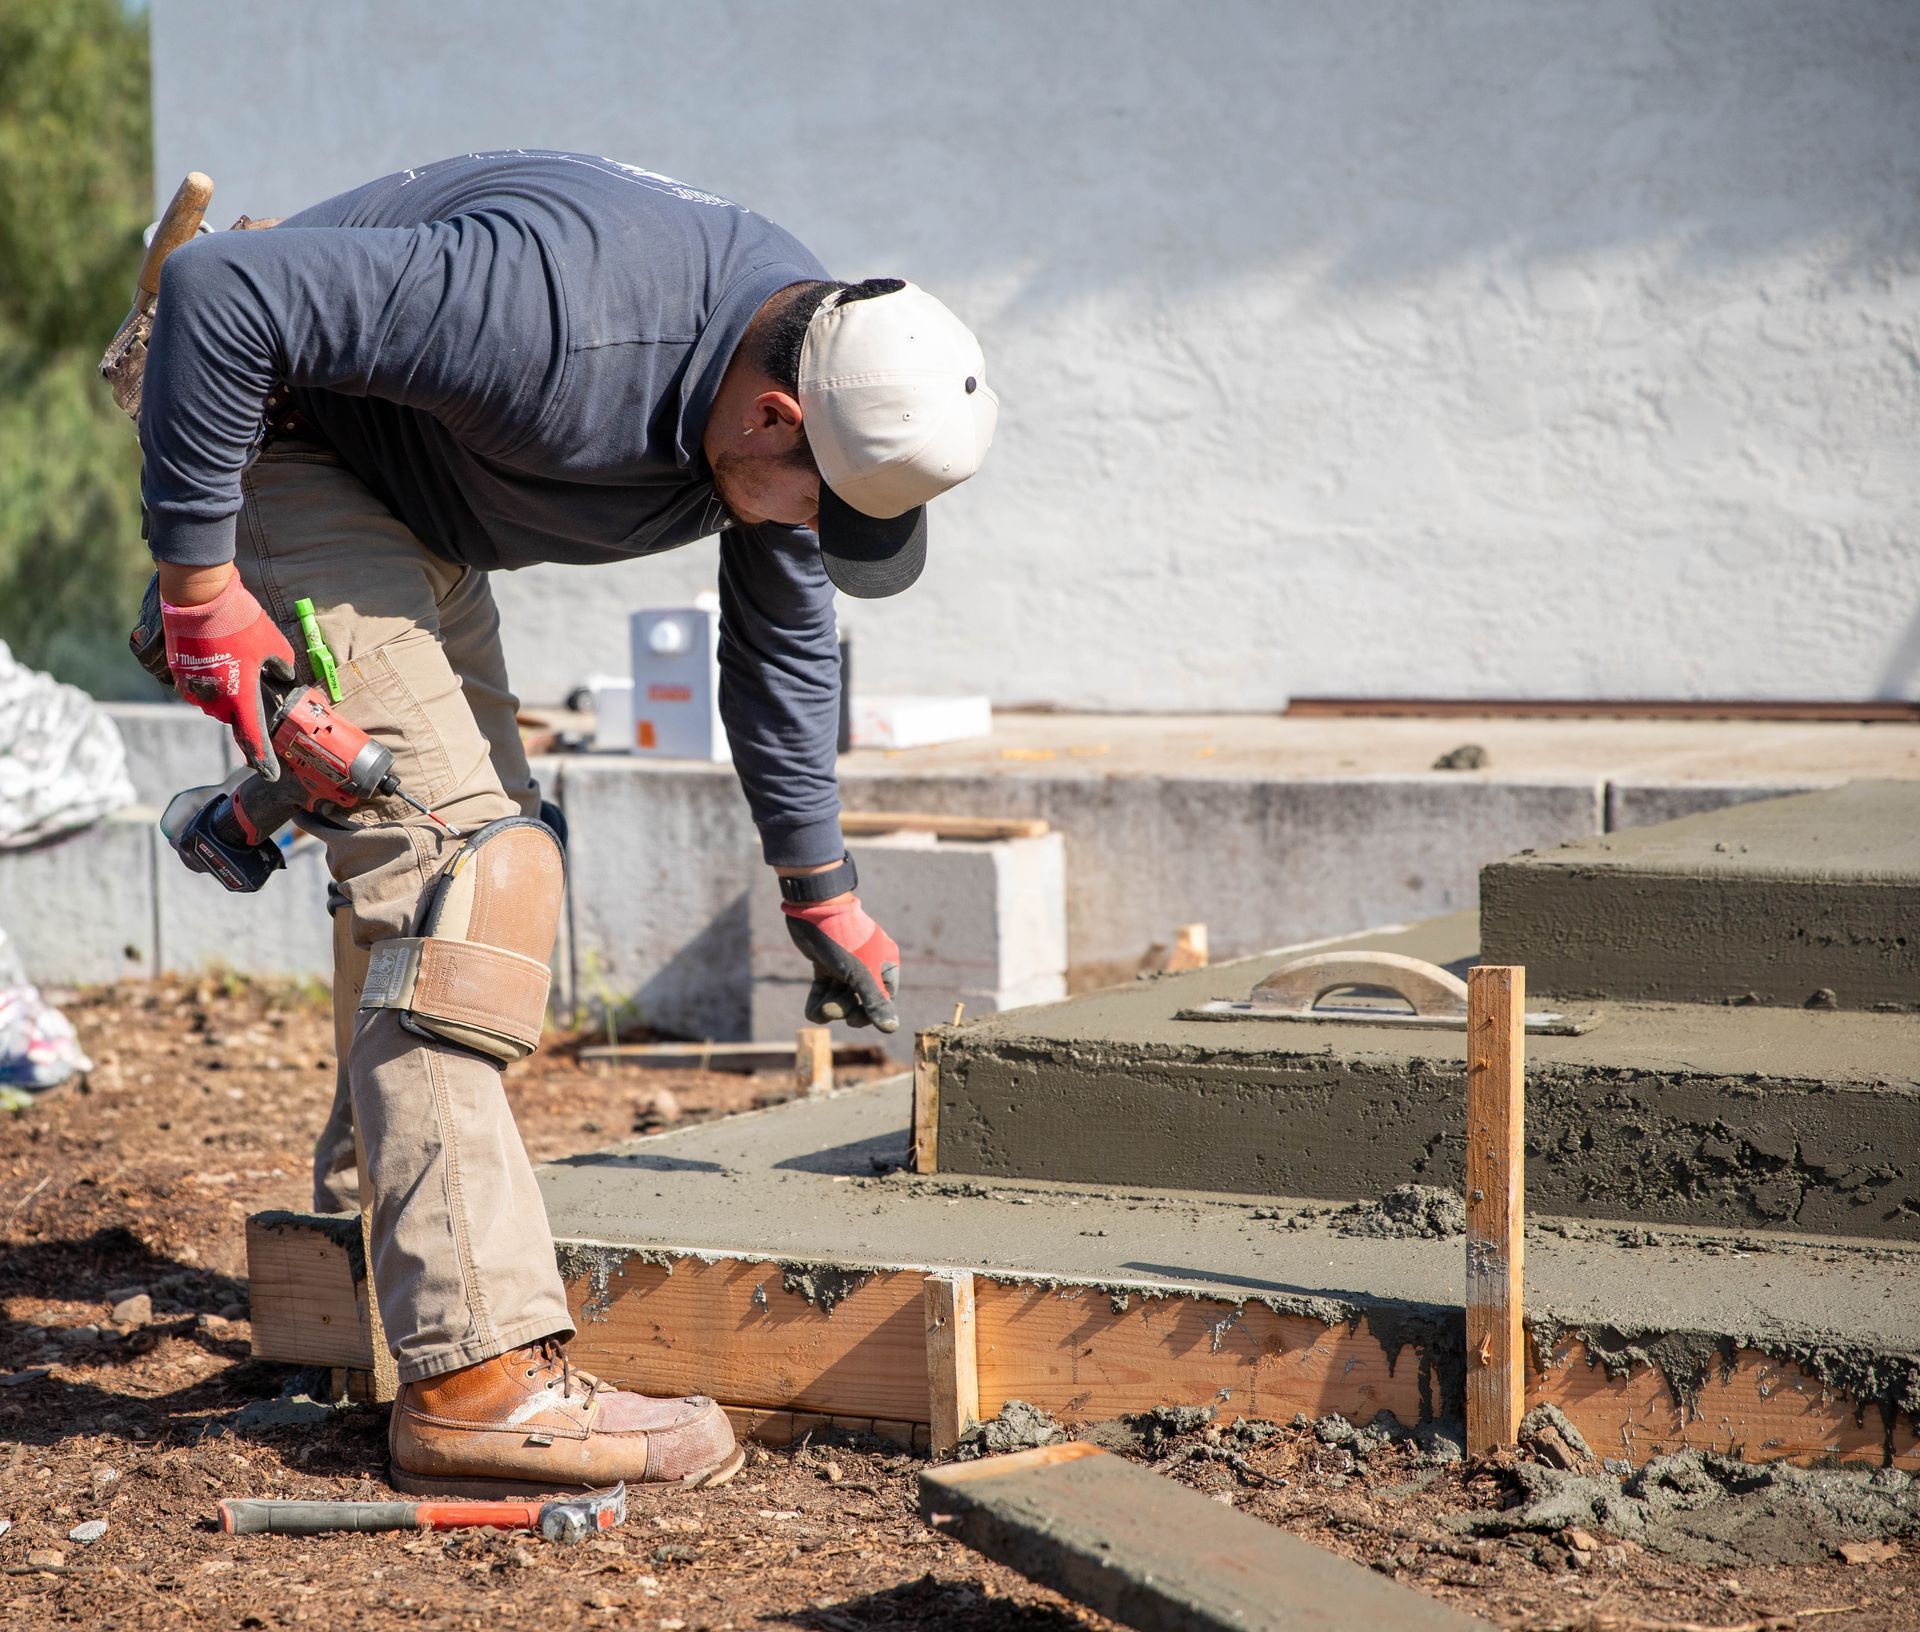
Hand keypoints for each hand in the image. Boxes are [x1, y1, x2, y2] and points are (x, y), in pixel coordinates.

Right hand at [160, 568, 296, 779]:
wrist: (198, 598)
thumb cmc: (240, 621)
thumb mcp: (274, 645)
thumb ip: (282, 669)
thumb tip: (281, 678)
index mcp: (240, 699)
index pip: (252, 738)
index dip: (262, 759)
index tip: (269, 773)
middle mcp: (213, 700)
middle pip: (233, 716)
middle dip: (243, 705)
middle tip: (250, 679)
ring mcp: (191, 688)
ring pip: (215, 701)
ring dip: (225, 690)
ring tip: (232, 660)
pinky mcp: (176, 674)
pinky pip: (198, 686)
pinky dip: (209, 678)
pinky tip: (217, 656)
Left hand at [783, 896, 899, 1031]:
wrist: (814, 908)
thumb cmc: (844, 940)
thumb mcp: (860, 974)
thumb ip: (875, 1002)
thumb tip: (892, 1028)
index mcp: (884, 964)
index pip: (883, 999)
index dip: (870, 1013)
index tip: (854, 1020)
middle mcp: (867, 965)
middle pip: (860, 1000)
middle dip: (846, 1009)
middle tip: (834, 1009)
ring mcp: (844, 965)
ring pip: (840, 996)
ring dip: (830, 1007)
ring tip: (821, 1009)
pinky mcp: (825, 964)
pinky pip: (825, 989)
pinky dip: (818, 1001)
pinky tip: (812, 1012)